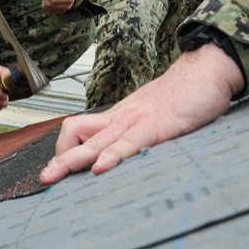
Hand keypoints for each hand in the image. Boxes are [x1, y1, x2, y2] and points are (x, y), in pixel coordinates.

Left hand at [39, 43, 243, 184]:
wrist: (205, 70)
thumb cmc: (183, 95)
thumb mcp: (153, 115)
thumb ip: (138, 131)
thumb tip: (127, 150)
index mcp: (119, 115)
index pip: (79, 128)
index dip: (66, 147)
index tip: (60, 167)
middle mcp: (121, 117)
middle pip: (78, 134)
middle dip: (59, 159)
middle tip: (43, 178)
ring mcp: (136, 120)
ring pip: (95, 141)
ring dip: (72, 160)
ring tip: (54, 176)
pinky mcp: (156, 126)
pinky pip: (128, 142)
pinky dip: (113, 156)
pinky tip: (100, 169)